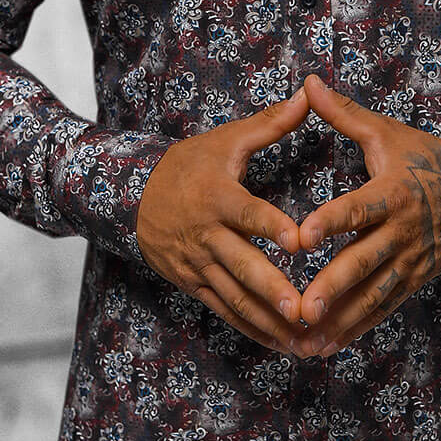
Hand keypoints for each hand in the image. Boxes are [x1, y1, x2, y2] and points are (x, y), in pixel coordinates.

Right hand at [135, 90, 312, 354]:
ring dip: (269, 320)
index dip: (272, 227)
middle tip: (305, 309)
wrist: (132, 196)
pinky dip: (253, 330)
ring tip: (303, 338)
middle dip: (274, 290)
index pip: (248, 213)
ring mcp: (198, 264)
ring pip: (235, 297)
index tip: (300, 241)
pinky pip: (224, 312)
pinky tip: (281, 345)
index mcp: (218, 196)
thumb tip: (308, 95)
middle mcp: (207, 235)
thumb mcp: (225, 140)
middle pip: (243, 266)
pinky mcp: (193, 284)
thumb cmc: (189, 164)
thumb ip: (269, 123)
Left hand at [294, 74, 440, 353]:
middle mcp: (402, 230)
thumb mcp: (387, 132)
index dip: (329, 223)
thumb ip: (343, 113)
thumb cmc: (426, 156)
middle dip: (332, 287)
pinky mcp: (415, 279)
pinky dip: (358, 327)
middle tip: (302, 306)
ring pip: (373, 294)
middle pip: (363, 261)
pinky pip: (384, 307)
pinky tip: (330, 344)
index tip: (299, 238)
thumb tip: (307, 82)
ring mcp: (410, 259)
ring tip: (308, 339)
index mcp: (391, 192)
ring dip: (341, 318)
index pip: (356, 209)